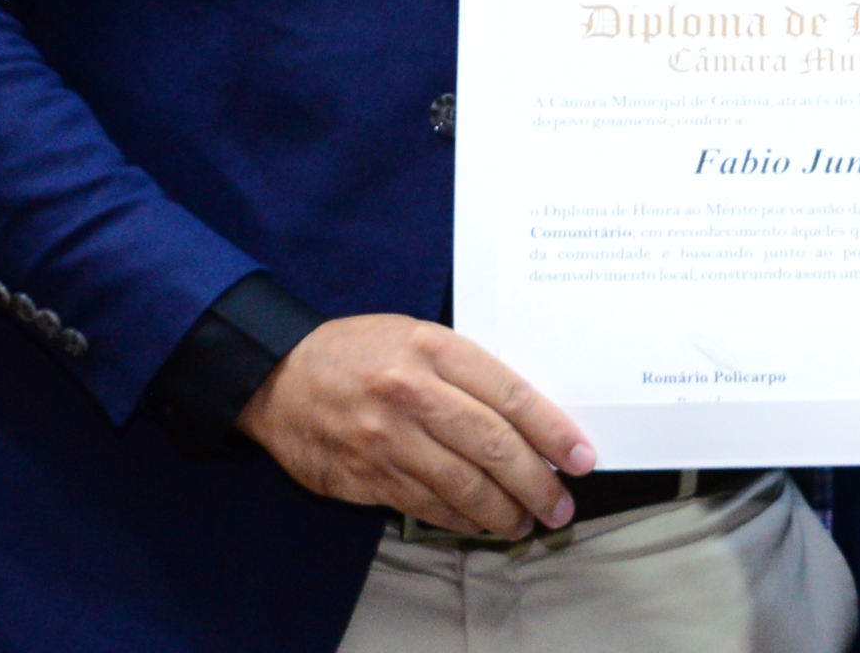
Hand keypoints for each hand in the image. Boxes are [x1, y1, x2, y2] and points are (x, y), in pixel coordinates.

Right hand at [234, 314, 595, 539]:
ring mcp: (387, 438)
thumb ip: (467, 371)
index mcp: (432, 348)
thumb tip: (529, 416)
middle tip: (561, 505)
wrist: (277, 376)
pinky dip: (461, 519)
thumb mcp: (416, 335)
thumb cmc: (359, 351)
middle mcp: (412, 394)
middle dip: (537, 482)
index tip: (583, 457)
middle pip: (493, 446)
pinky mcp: (366, 475)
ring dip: (503, 511)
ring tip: (525, 522)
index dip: (553, 431)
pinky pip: (427, 505)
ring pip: (463, 485)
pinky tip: (481, 522)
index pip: (510, 394)